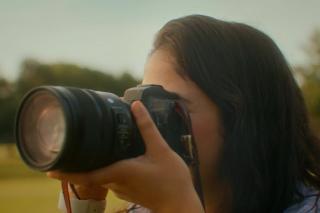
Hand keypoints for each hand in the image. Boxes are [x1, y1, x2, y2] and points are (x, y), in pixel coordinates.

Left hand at [47, 101, 203, 212]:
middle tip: (65, 150)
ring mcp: (121, 189)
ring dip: (91, 165)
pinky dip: (105, 167)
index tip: (49, 168)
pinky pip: (110, 178)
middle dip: (76, 164)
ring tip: (84, 149)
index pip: (85, 175)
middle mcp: (116, 183)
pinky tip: (110, 157)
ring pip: (100, 176)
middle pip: (89, 175)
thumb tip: (135, 106)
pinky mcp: (127, 190)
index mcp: (119, 172)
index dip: (65, 173)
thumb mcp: (160, 150)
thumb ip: (146, 128)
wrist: (180, 204)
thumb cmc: (172, 180)